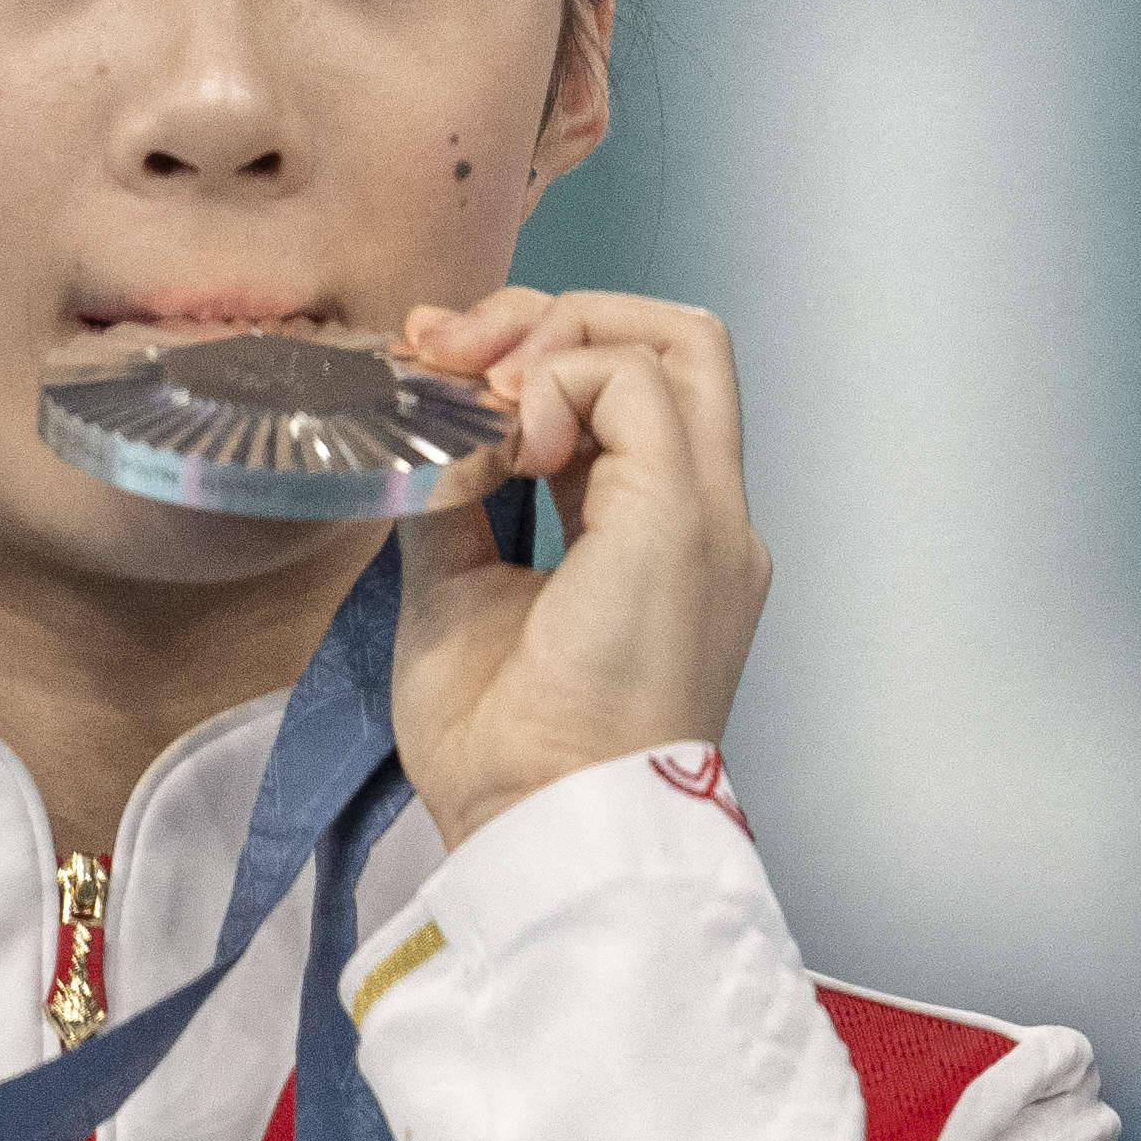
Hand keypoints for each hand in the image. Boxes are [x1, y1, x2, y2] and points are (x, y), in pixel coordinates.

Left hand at [384, 287, 772, 846]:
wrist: (537, 822)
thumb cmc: (504, 747)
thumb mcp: (457, 593)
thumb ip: (459, 504)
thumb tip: (433, 432)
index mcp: (667, 543)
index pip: (639, 394)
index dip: (542, 355)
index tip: (439, 369)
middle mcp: (707, 518)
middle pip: (678, 342)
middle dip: (554, 318)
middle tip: (452, 351)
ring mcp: (706, 515)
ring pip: (675, 340)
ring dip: (552, 338)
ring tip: (475, 389)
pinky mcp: (678, 519)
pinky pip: (634, 383)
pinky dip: (557, 380)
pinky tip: (506, 435)